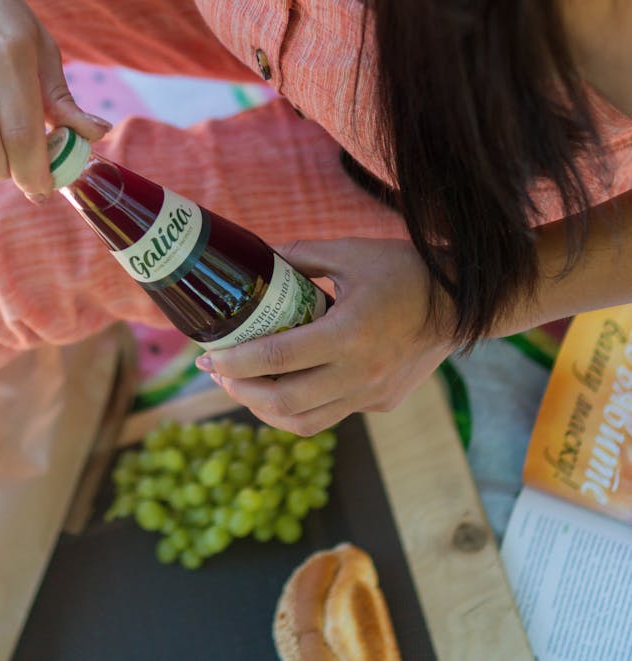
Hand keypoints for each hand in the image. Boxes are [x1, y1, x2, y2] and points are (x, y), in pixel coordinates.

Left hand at [197, 238, 456, 434]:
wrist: (464, 303)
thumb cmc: (406, 270)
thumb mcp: (350, 252)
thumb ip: (300, 255)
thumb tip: (258, 255)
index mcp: (350, 334)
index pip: (278, 357)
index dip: (236, 362)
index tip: (210, 356)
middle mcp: (360, 373)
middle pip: (284, 402)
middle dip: (240, 392)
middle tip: (217, 374)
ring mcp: (372, 394)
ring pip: (304, 422)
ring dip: (265, 410)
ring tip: (243, 387)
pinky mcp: (381, 402)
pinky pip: (330, 415)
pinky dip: (299, 408)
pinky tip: (285, 386)